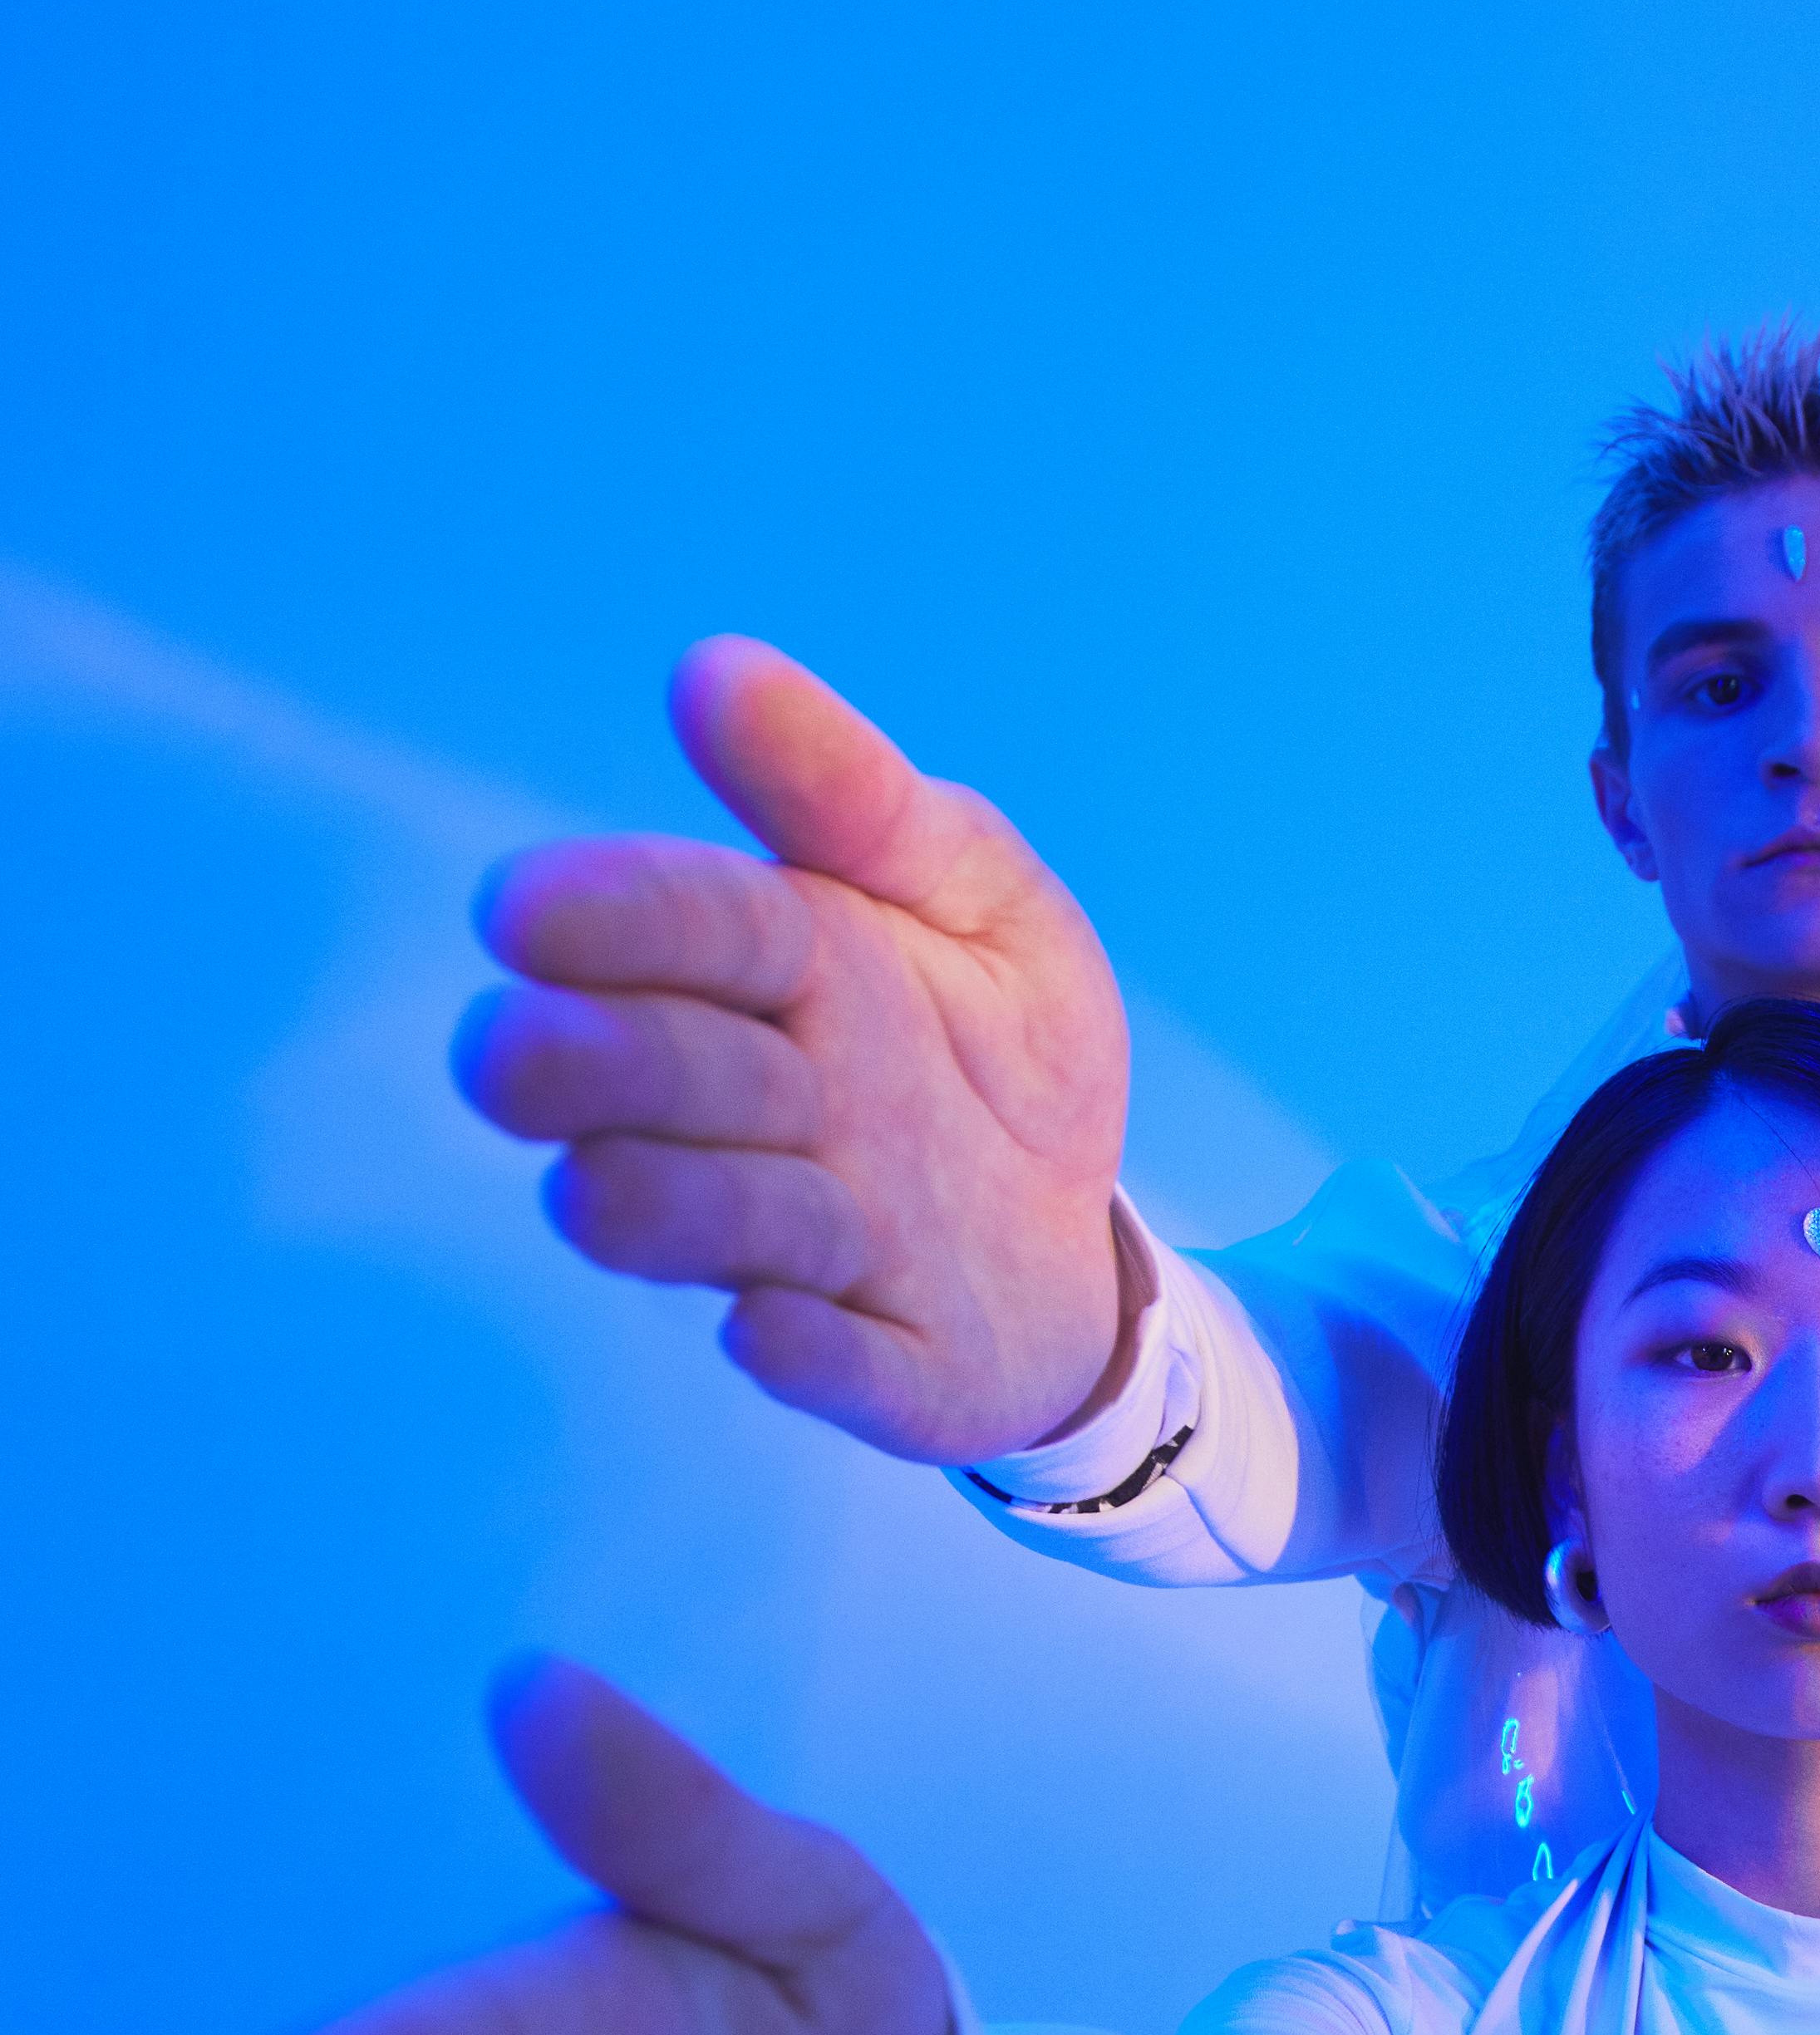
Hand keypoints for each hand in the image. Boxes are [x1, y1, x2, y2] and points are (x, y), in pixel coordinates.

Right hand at [454, 638, 1134, 1461]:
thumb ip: (858, 796)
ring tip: (629, 1188)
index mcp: (783, 971)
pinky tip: (769, 1327)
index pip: (684, 927)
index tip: (521, 911)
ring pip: (710, 1225)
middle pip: (660, 1081)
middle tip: (519, 1054)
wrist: (1084, 1231)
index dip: (609, 922)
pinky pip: (832, 1365)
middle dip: (597, 1065)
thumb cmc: (1000, 1044)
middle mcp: (768, 1112)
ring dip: (675, 1205)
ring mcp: (819, 1246)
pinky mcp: (886, 1363)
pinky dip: (803, 1353)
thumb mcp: (975, 892)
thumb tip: (711, 670)